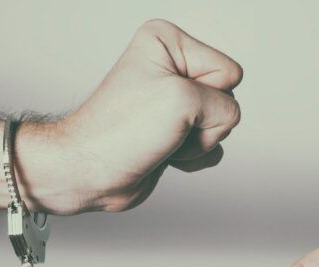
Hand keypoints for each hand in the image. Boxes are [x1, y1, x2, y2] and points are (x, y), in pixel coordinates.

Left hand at [20, 20, 242, 213]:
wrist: (91, 172)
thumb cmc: (120, 132)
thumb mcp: (182, 100)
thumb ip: (225, 104)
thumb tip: (224, 124)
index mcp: (168, 42)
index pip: (227, 72)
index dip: (206, 96)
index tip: (169, 104)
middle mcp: (171, 67)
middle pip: (226, 98)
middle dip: (201, 122)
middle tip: (165, 126)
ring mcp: (173, 102)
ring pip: (220, 125)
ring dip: (195, 142)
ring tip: (161, 140)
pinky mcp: (175, 131)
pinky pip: (211, 146)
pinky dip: (193, 157)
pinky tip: (165, 153)